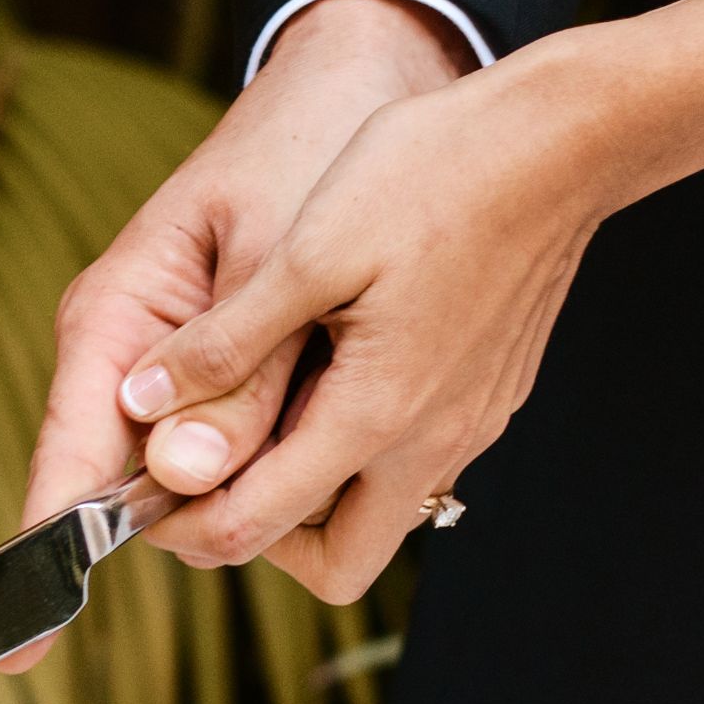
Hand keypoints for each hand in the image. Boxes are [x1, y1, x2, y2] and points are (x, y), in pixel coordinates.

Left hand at [0, 0, 466, 671]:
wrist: (562, 141)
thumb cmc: (434, 176)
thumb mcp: (307, 249)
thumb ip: (227, 343)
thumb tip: (146, 405)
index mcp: (373, 416)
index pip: (255, 530)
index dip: (182, 527)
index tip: (142, 490)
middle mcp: (431, 443)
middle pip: (333, 562)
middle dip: (258, 534)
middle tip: (211, 467)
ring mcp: (469, 425)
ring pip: (378, 515)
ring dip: (312, 492)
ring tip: (264, 411)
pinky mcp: (488, 397)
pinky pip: (415, 462)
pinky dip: (361, 449)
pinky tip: (331, 370)